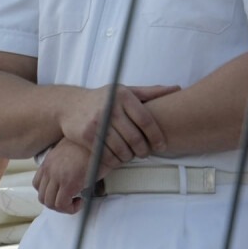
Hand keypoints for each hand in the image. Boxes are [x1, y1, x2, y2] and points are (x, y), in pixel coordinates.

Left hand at [33, 139, 118, 213]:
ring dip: (63, 207)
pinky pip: (62, 205)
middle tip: (71, 201)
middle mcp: (49, 169)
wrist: (98, 138)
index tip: (63, 193)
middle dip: (56, 204)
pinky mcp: (69, 183)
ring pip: (50, 203)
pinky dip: (71, 208)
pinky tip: (81, 201)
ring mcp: (57, 176)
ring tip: (77, 201)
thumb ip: (65, 164)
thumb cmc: (89, 145)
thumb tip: (71, 175)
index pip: (37, 184)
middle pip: (42, 196)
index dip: (49, 193)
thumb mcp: (70, 153)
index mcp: (48, 162)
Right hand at [60, 83, 178, 162]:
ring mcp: (96, 122)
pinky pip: (106, 154)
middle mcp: (109, 107)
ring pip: (122, 149)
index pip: (146, 120)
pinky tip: (116, 157)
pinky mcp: (86, 135)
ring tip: (130, 155)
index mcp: (122, 95)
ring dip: (129, 157)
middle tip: (145, 153)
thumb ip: (151, 92)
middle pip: (135, 138)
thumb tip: (178, 89)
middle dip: (143, 150)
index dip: (157, 137)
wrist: (69, 104)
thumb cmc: (102, 98)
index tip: (161, 146)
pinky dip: (114, 160)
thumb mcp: (125, 91)